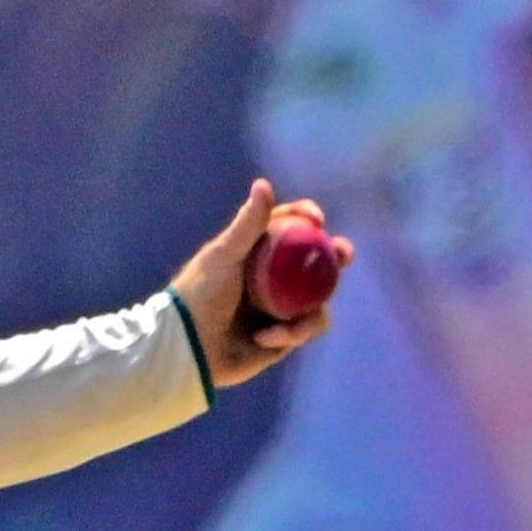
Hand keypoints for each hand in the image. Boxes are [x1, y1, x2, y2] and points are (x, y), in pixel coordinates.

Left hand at [167, 178, 352, 386]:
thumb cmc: (200, 295)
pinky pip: (307, 327)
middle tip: (343, 253)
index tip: (317, 219)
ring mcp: (282, 305)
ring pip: (320, 296)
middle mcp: (273, 276)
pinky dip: (292, 332)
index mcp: (257, 252)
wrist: (188, 347)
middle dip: (336, 255)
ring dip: (315, 306)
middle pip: (317, 259)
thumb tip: (263, 183)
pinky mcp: (285, 334)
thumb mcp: (224, 255)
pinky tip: (262, 337)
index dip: (307, 217)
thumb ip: (248, 224)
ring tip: (288, 321)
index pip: (290, 225)